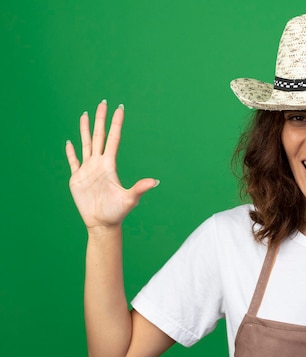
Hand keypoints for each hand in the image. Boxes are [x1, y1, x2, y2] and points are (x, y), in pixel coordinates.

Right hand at [66, 100, 157, 230]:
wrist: (102, 224)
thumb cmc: (117, 212)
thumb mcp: (130, 199)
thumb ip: (140, 188)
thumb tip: (156, 181)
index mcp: (110, 165)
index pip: (113, 139)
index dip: (116, 123)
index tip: (119, 108)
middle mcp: (99, 164)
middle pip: (98, 136)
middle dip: (100, 119)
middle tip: (103, 102)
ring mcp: (88, 170)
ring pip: (85, 144)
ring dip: (84, 129)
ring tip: (84, 114)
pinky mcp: (77, 179)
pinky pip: (73, 161)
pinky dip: (70, 152)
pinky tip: (69, 142)